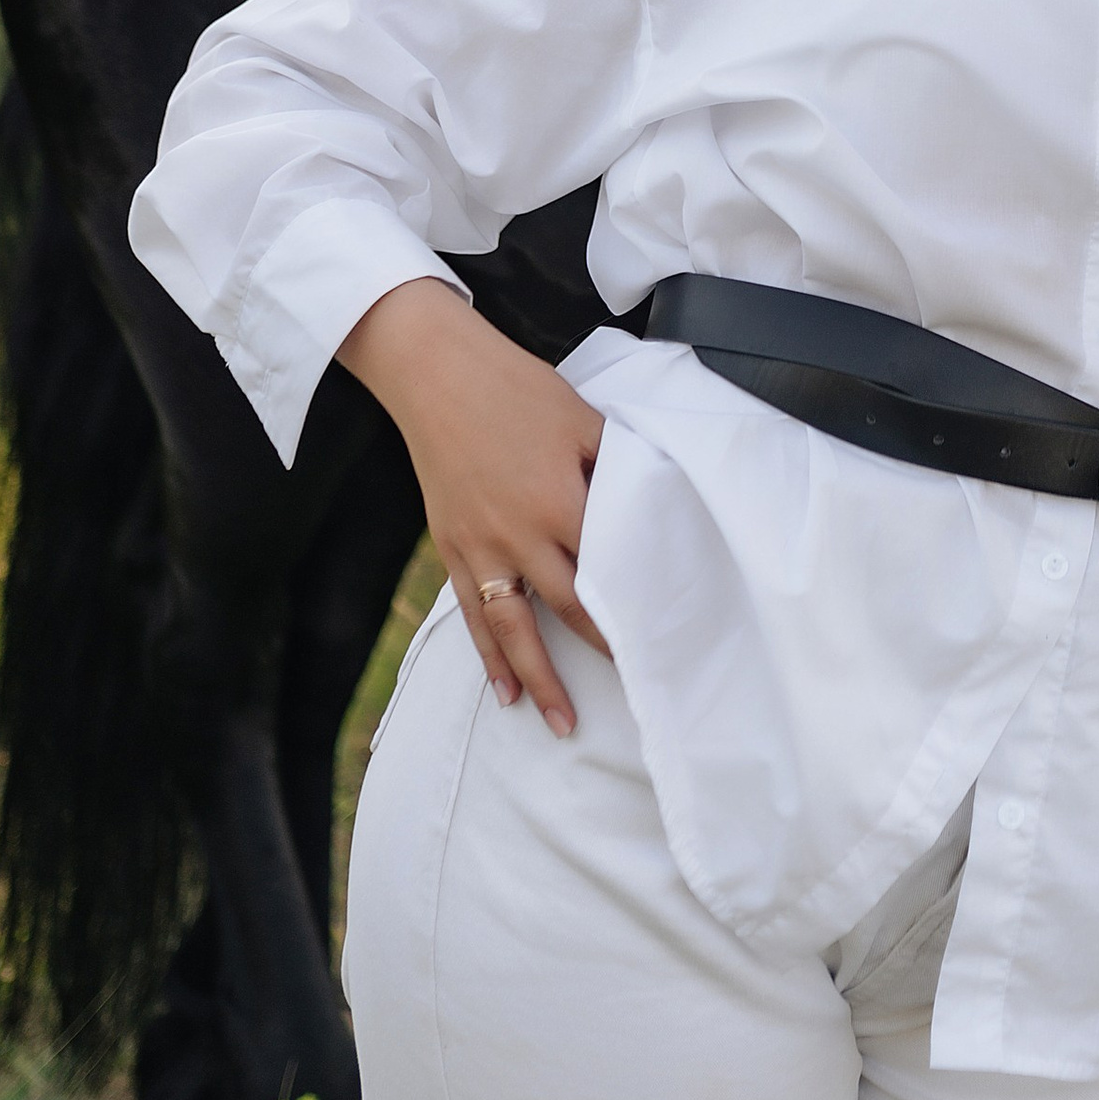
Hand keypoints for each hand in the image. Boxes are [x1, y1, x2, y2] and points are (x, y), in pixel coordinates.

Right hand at [339, 278, 610, 734]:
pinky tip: (504, 692)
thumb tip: (649, 501)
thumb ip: (614, 466)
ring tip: (561, 724)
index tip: (662, 637)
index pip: (607, 569)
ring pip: (513, 629)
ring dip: (539, 678)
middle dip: (601, 653)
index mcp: (560, 503)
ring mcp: (480, 547)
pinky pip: (471, 613)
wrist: (436, 375)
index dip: (634, 605)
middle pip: (568, 609)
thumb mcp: (582, 419)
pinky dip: (488, 655)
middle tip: (633, 691)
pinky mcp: (452, 547)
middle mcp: (520, 536)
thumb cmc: (516, 390)